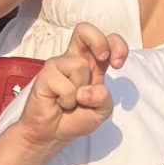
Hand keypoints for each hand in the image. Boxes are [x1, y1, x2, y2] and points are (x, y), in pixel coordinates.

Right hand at [18, 24, 124, 150]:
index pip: (107, 41)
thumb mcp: (101, 111)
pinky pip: (65, 85)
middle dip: (98, 41)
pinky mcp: (45, 76)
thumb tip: (92, 90)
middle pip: (84, 30)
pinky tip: (58, 103)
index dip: (117, 45)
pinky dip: (67, 100)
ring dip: (79, 91)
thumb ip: (104, 100)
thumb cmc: (76, 118)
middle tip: (103, 60)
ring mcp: (59, 66)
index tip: (118, 64)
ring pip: (79, 65)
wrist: (52, 134)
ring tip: (70, 101)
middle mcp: (75, 60)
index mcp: (93, 64)